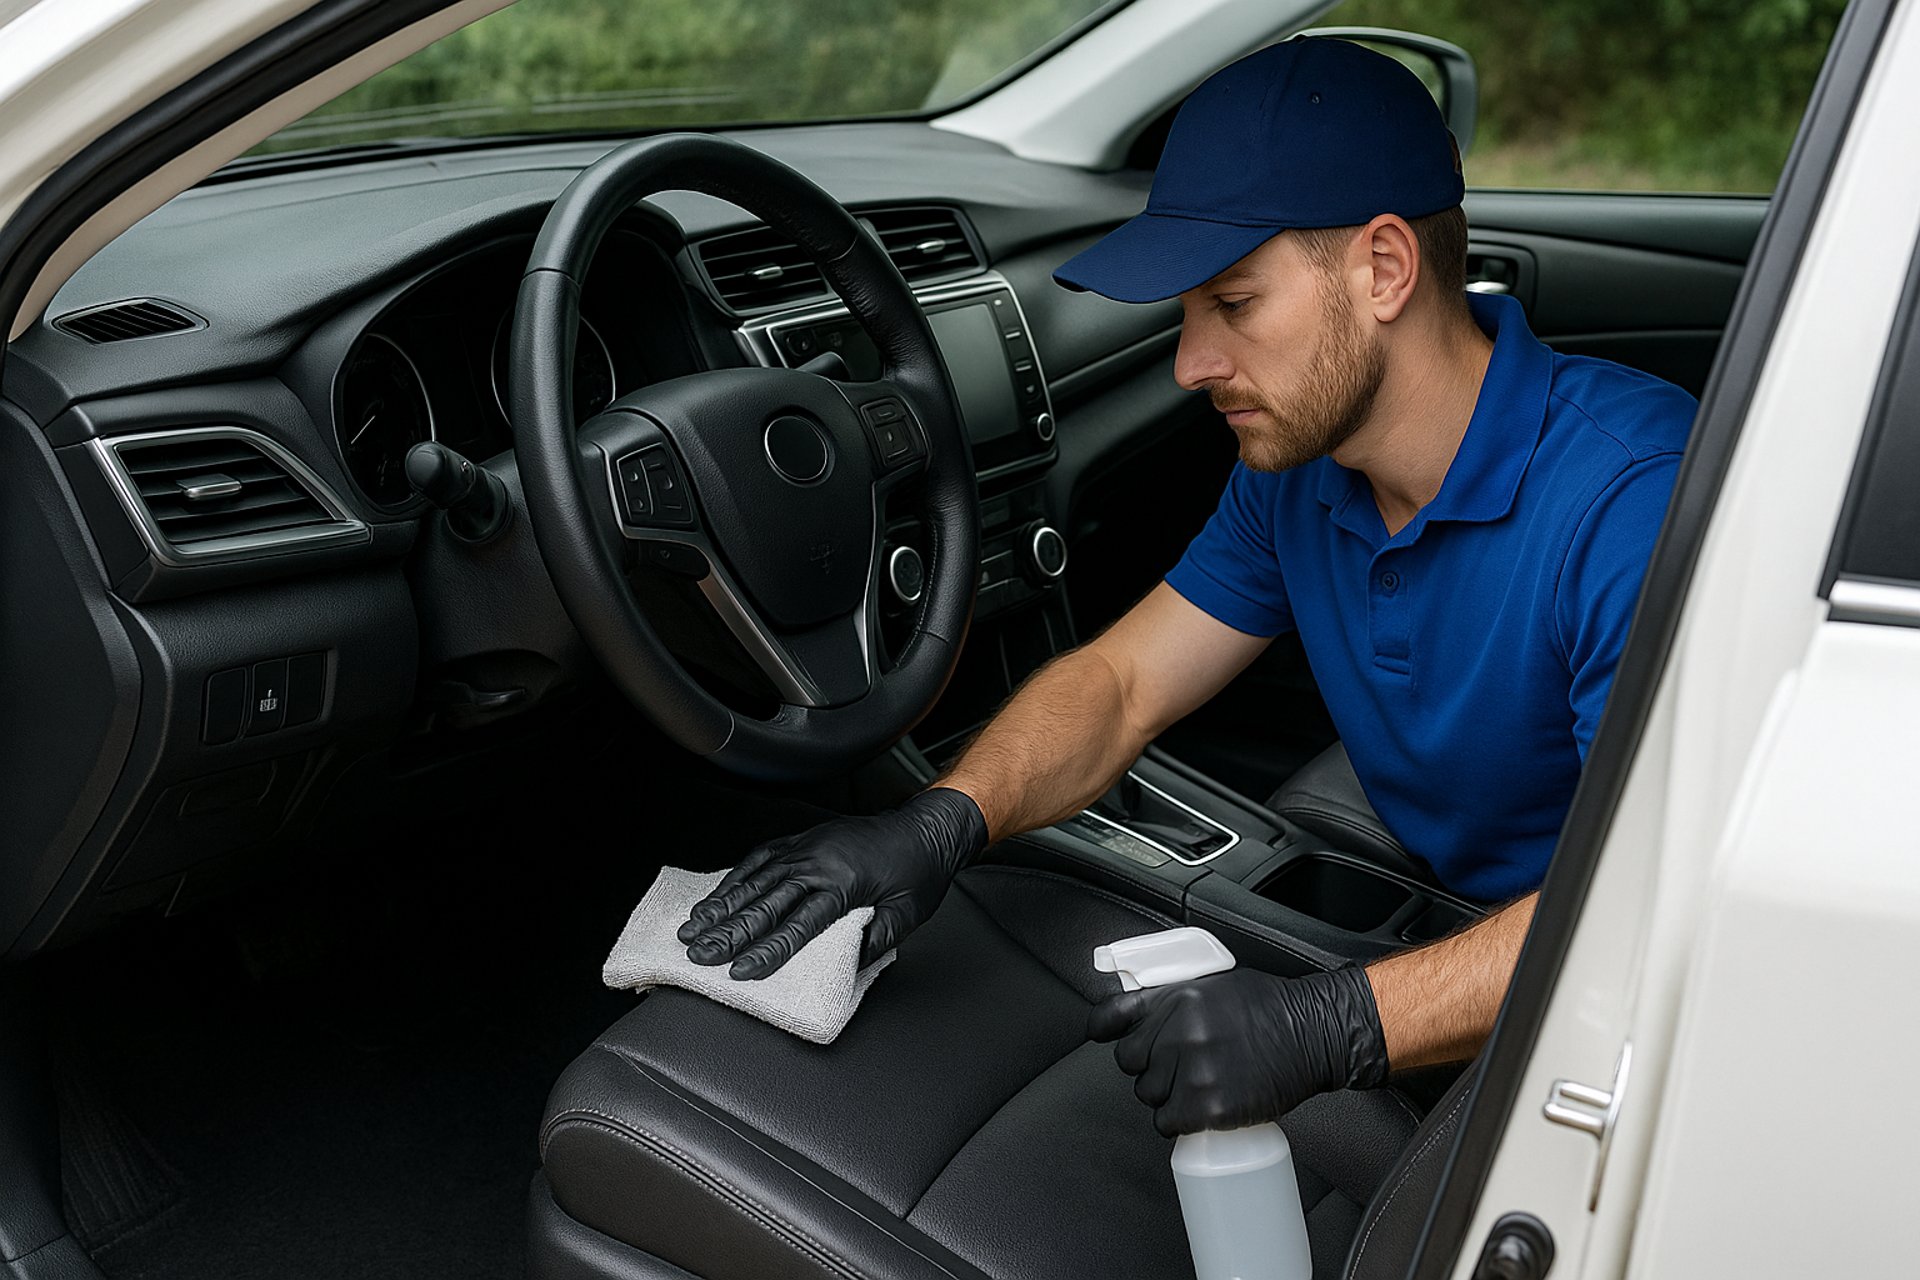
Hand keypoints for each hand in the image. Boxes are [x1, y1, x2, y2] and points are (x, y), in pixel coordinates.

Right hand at [678, 787, 987, 979]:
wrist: (925, 828)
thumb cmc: (919, 872)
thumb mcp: (907, 914)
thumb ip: (872, 941)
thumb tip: (842, 965)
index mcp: (844, 884)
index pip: (797, 926)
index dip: (767, 951)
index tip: (740, 971)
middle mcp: (818, 862)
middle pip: (765, 903)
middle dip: (729, 932)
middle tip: (699, 953)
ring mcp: (807, 847)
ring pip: (756, 879)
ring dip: (722, 905)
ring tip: (694, 927)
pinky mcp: (803, 839)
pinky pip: (762, 858)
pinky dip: (736, 878)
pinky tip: (718, 895)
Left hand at [1087, 966, 1388, 1136]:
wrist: (1313, 1033)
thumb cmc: (1270, 1007)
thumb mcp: (1215, 985)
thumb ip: (1174, 998)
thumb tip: (1139, 1012)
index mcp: (1178, 998)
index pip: (1114, 1016)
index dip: (1104, 1028)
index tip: (1100, 1034)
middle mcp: (1181, 1033)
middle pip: (1130, 1062)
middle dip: (1149, 1065)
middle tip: (1178, 1066)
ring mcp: (1196, 1071)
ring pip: (1148, 1095)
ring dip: (1166, 1095)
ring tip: (1199, 1085)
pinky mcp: (1211, 1107)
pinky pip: (1169, 1122)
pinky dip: (1180, 1121)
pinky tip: (1201, 1109)